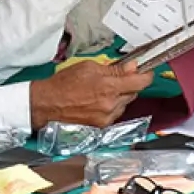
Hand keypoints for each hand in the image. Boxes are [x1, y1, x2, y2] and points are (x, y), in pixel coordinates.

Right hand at [29, 60, 153, 128]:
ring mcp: (107, 117)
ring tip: (102, 91)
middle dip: (129, 84)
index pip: (140, 82)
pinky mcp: (102, 126)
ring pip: (125, 104)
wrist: (47, 104)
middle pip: (134, 93)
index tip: (146, 71)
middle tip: (115, 78)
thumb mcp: (89, 67)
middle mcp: (111, 104)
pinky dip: (112, 106)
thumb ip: (114, 69)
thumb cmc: (64, 83)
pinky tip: (97, 101)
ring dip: (120, 96)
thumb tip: (132, 67)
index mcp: (109, 87)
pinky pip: (115, 113)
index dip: (146, 75)